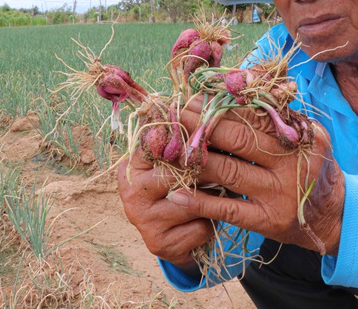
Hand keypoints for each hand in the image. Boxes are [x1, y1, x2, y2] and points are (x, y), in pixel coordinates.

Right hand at [117, 145, 213, 274]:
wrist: (173, 236)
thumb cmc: (178, 189)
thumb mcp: (174, 163)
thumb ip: (183, 140)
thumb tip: (200, 112)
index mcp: (132, 166)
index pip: (156, 144)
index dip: (184, 139)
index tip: (204, 136)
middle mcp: (132, 192)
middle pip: (177, 173)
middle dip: (205, 170)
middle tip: (226, 166)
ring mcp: (143, 220)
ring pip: (193, 201)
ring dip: (213, 199)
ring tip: (219, 194)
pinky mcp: (159, 244)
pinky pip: (200, 227)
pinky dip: (211, 224)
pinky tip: (206, 220)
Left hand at [170, 98, 344, 255]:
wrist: (336, 215)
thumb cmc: (312, 166)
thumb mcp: (307, 135)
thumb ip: (277, 114)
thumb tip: (237, 86)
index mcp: (299, 136)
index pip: (254, 115)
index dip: (220, 105)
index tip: (193, 96)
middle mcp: (291, 164)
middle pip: (238, 139)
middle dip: (202, 125)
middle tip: (174, 114)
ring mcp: (279, 194)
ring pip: (229, 171)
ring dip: (195, 158)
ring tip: (169, 147)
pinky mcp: (267, 221)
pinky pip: (228, 208)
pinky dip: (200, 201)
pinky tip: (177, 192)